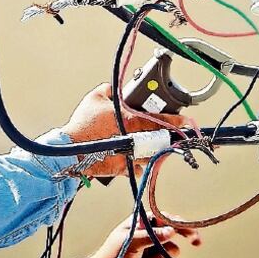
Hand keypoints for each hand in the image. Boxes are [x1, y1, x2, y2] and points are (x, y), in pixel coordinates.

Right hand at [61, 83, 193, 176]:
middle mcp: (135, 140)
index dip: (177, 121)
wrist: (70, 151)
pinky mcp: (122, 169)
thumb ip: (109, 89)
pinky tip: (136, 158)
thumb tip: (114, 88)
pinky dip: (140, 163)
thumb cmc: (83, 125)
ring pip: (152, 156)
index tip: (188, 121)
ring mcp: (130, 156)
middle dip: (168, 138)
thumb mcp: (95, 98)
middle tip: (174, 135)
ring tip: (154, 146)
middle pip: (161, 140)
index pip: (161, 120)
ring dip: (155, 151)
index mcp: (132, 121)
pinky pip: (138, 167)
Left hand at [78, 216, 200, 257]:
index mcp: (142, 223)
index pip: (165, 218)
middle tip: (196, 241)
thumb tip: (171, 231)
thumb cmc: (112, 255)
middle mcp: (151, 234)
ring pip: (172, 252)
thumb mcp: (130, 242)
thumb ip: (152, 236)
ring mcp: (154, 249)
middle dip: (185, 236)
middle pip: (174, 232)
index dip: (178, 222)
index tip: (188, 230)